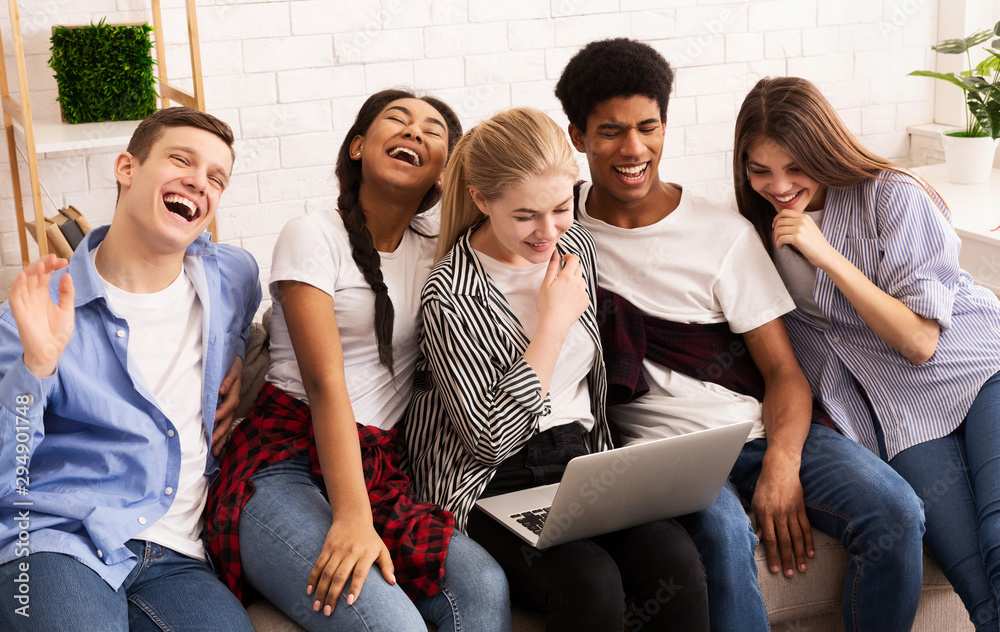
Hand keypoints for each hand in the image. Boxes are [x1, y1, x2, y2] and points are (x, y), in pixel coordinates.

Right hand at [9, 255, 74, 377]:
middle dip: (43, 264)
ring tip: (42, 264)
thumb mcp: (67, 309)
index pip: (45, 274)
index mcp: (43, 294)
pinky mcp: (19, 311)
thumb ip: (67, 292)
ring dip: (31, 271)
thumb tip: (66, 274)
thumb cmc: (58, 332)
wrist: (51, 351)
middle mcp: (33, 296)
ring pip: (23, 281)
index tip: (64, 261)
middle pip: (34, 274)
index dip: (52, 265)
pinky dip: (17, 285)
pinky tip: (24, 276)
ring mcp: (25, 302)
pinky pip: (15, 295)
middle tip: (54, 259)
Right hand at [212, 355, 242, 456]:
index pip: (226, 427)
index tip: (214, 453)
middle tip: (212, 440)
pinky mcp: (234, 375)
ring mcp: (235, 389)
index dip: (221, 440)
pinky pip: (230, 381)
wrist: (235, 363)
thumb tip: (202, 430)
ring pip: (231, 402)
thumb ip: (212, 413)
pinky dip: (225, 385)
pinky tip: (220, 390)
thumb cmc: (225, 385)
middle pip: (229, 418)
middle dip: (221, 430)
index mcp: (230, 409)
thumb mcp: (219, 401)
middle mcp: (234, 401)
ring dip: (223, 410)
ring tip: (214, 417)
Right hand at [306, 517, 394, 614]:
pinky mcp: (326, 548)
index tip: (349, 602)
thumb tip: (392, 582)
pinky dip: (313, 578)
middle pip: (340, 576)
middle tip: (328, 612)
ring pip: (327, 573)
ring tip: (317, 606)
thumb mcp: (382, 549)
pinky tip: (309, 591)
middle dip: (333, 595)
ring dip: (321, 591)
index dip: (355, 588)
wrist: (353, 516)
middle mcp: (351, 552)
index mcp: (365, 554)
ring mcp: (337, 550)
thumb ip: (387, 566)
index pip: (360, 573)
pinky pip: (318, 565)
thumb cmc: (370, 538)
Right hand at [536, 251, 588, 334]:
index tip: (564, 259)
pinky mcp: (586, 302)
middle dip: (571, 270)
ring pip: (581, 281)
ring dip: (575, 281)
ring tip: (564, 291)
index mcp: (567, 277)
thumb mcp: (545, 284)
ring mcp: (583, 293)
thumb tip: (556, 252)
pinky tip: (568, 299)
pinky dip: (578, 292)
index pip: (574, 259)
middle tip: (561, 278)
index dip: (569, 256)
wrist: (554, 324)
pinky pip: (584, 292)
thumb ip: (552, 266)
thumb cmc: (546, 305)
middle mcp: (578, 283)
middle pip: (578, 269)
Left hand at [752, 456, 814, 576]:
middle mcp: (779, 514)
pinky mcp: (801, 509)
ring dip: (799, 554)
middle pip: (784, 541)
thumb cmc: (765, 486)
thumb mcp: (756, 502)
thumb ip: (757, 521)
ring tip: (801, 569)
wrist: (780, 468)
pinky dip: (809, 541)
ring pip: (797, 537)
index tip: (775, 568)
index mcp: (766, 513)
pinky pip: (806, 528)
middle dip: (786, 559)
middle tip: (788, 574)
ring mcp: (792, 511)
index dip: (772, 555)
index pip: (769, 539)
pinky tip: (810, 553)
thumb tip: (757, 539)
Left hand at [772, 210, 835, 268]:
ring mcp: (800, 229)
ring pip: (778, 230)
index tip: (774, 226)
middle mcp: (802, 220)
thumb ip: (798, 223)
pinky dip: (778, 243)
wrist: (825, 254)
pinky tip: (781, 247)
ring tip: (780, 244)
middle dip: (775, 230)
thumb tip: (781, 223)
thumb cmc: (816, 244)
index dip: (776, 218)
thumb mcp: (808, 228)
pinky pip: (780, 238)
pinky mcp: (797, 238)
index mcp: (805, 217)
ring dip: (776, 238)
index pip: (785, 212)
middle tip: (777, 238)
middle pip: (780, 221)